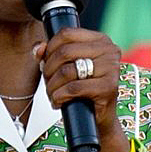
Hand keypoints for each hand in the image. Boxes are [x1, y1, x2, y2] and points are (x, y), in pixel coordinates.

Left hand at [35, 28, 129, 151]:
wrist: (100, 118)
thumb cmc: (84, 90)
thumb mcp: (68, 67)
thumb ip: (51, 53)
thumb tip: (38, 49)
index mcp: (101, 40)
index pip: (67, 33)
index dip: (50, 47)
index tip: (46, 61)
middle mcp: (109, 51)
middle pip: (64, 52)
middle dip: (48, 70)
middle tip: (48, 82)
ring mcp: (111, 69)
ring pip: (67, 71)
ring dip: (52, 86)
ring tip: (52, 94)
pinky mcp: (109, 88)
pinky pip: (73, 88)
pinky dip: (59, 96)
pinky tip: (59, 102)